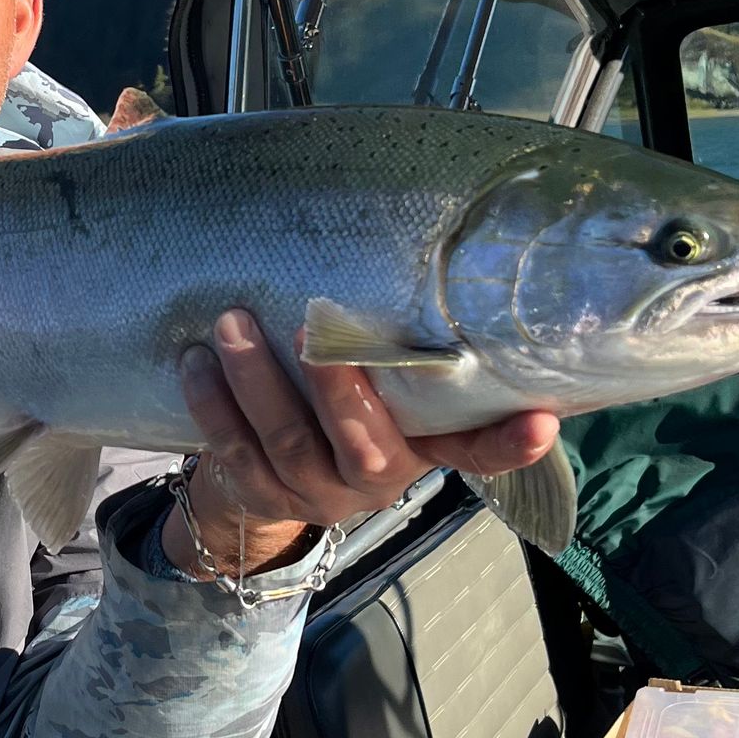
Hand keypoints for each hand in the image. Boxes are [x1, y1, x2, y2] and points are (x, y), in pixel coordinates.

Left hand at [170, 308, 558, 576]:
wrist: (263, 477)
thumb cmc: (334, 399)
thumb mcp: (377, 377)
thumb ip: (394, 332)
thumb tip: (402, 239)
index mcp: (423, 443)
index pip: (478, 449)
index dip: (511, 442)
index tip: (543, 422)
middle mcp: (378, 476)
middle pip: (365, 442)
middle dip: (336, 385)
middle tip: (309, 324)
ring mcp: (318, 494)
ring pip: (290, 442)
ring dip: (257, 380)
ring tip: (231, 323)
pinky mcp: (263, 498)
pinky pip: (235, 453)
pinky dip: (213, 405)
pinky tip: (195, 362)